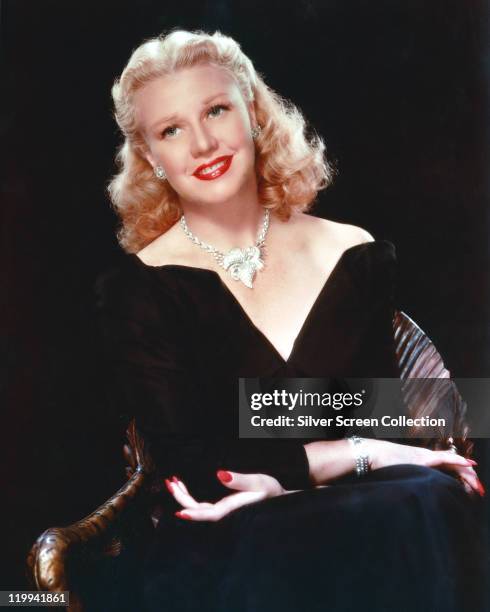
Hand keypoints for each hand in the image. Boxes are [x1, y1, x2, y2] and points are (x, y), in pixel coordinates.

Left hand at [165, 471, 290, 521]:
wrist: (280, 499)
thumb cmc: (272, 492)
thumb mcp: (259, 482)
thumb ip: (239, 480)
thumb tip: (220, 475)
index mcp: (233, 509)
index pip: (209, 514)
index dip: (194, 514)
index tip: (180, 511)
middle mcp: (225, 512)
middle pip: (198, 509)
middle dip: (181, 497)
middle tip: (170, 482)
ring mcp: (223, 510)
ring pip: (198, 507)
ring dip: (184, 495)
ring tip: (173, 482)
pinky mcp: (223, 506)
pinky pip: (202, 505)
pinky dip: (191, 496)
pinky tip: (185, 488)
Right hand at [365, 439, 483, 496]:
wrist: (371, 454)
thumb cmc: (382, 467)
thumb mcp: (400, 475)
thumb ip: (412, 481)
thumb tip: (417, 499)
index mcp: (425, 462)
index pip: (449, 468)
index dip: (463, 477)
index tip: (474, 490)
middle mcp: (428, 458)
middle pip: (455, 466)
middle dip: (470, 479)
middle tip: (480, 492)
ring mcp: (426, 457)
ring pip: (453, 464)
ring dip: (468, 476)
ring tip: (478, 486)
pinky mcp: (422, 458)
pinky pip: (444, 459)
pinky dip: (458, 462)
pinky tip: (469, 466)